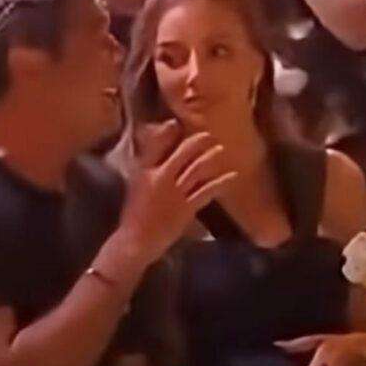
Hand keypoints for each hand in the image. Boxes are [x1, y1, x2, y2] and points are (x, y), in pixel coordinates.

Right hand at [120, 123, 236, 263]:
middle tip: (208, 134)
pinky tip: (232, 176)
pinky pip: (207, 191)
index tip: (176, 123)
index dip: (168, 132)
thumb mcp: (135, 187)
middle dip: (197, 141)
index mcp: (146, 171)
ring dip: (210, 156)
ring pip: (196, 168)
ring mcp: (176, 193)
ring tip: (219, 148)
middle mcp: (161, 177)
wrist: (136, 241)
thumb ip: (148, 170)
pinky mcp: (187, 207)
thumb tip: (162, 159)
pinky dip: (220, 182)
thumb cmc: (133, 216)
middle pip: (183, 153)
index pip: (157, 145)